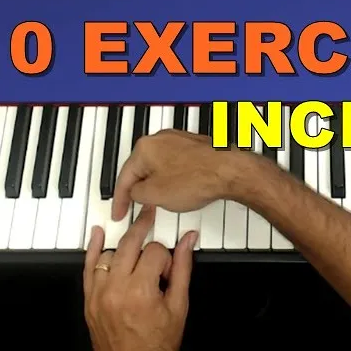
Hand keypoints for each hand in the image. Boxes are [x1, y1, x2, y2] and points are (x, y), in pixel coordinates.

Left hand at [83, 205, 196, 350]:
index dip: (165, 257)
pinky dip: (92, 248)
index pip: (154, 251)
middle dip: (142, 228)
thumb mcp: (178, 305)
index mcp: (141, 291)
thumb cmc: (158, 344)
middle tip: (150, 216)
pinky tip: (99, 234)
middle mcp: (116, 290)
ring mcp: (99, 294)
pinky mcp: (89, 300)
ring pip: (110, 253)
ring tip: (137, 252)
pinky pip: (87, 267)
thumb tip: (188, 241)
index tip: (167, 269)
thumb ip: (182, 268)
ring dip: (125, 248)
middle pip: (129, 244)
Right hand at [111, 129, 243, 220]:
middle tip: (139, 205)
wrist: (230, 171)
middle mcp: (161, 139)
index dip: (120, 200)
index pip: (125, 177)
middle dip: (141, 188)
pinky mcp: (196, 146)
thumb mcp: (155, 195)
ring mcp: (180, 140)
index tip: (120, 212)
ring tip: (166, 199)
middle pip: (142, 168)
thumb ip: (137, 194)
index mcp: (145, 148)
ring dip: (160, 183)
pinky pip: (178, 164)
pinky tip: (182, 189)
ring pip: (160, 166)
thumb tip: (136, 192)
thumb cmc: (197, 179)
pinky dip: (175, 178)